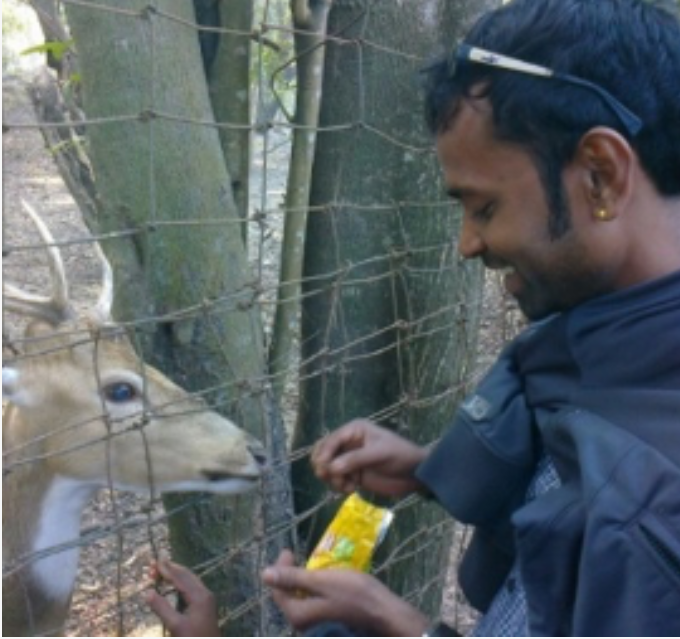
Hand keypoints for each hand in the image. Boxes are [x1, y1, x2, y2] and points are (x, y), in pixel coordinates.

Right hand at [145, 559, 219, 636]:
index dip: (167, 570)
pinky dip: (181, 582)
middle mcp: (205, 593)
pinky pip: (192, 586)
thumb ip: (162, 608)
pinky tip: (173, 584)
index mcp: (199, 596)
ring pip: (190, 580)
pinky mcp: (205, 604)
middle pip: (186, 575)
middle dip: (171, 569)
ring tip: (161, 571)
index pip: (180, 578)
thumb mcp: (175, 626)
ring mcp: (206, 598)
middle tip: (154, 565)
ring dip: (175, 575)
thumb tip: (148, 593)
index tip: (155, 562)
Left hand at [262, 550, 427, 635]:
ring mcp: (315, 625)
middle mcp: (302, 625)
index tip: (289, 550)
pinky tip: (321, 580)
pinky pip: (311, 603)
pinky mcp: (326, 622)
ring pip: (299, 599)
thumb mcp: (322, 580)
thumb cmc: (353, 593)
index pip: (278, 589)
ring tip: (308, 564)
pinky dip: (312, 589)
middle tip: (296, 554)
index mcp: (297, 614)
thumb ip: (293, 578)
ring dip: (301, 581)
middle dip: (289, 574)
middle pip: (287, 596)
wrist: (383, 612)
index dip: (280, 568)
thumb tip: (264, 574)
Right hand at [312, 419, 427, 496]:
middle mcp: (348, 443)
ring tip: (346, 486)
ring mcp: (349, 459)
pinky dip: (338, 486)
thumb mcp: (379, 454)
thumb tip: (331, 467)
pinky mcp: (353, 474)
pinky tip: (351, 489)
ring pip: (327, 468)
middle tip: (332, 477)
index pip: (331, 440)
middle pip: (323, 453)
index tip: (324, 468)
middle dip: (324, 466)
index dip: (325, 454)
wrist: (415, 474)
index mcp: (354, 430)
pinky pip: (335, 480)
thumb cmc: (400, 456)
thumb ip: (355, 459)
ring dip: (332, 479)